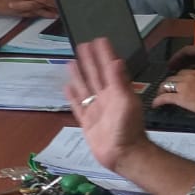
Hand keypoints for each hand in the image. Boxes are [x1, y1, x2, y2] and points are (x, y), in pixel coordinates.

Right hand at [64, 37, 150, 174]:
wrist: (123, 154)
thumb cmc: (128, 128)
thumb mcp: (126, 102)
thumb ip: (119, 82)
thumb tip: (115, 60)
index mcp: (116, 91)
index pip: (108, 68)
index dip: (104, 54)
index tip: (99, 40)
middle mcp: (105, 97)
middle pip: (95, 74)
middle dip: (89, 60)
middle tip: (83, 45)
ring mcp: (95, 109)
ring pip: (84, 87)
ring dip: (79, 74)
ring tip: (71, 62)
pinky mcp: (86, 121)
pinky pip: (77, 105)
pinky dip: (72, 96)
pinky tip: (66, 87)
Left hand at [151, 68, 194, 118]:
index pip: (185, 73)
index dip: (179, 78)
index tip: (177, 83)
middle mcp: (191, 76)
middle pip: (173, 77)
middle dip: (168, 84)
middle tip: (166, 89)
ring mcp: (184, 86)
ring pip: (166, 85)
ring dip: (162, 91)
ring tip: (159, 96)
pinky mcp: (181, 97)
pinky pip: (164, 97)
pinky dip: (158, 101)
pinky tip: (155, 104)